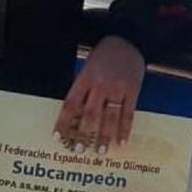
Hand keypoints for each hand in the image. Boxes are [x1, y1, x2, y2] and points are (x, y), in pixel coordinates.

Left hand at [53, 36, 145, 154]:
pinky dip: (124, 129)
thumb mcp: (88, 66)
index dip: (64, 122)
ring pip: (109, 117)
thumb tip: (75, 115)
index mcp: (86, 77)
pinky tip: (121, 142)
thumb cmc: (105, 54)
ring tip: (100, 151)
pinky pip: (128, 113)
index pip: (71, 103)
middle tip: (78, 151)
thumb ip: (83, 88)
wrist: (129, 39)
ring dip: (104, 136)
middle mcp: (100, 84)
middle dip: (83, 134)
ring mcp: (118, 88)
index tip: (58, 137)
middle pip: (90, 114)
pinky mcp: (133, 90)